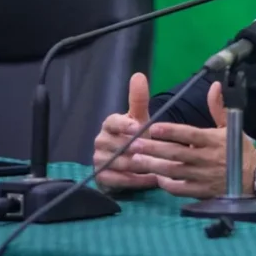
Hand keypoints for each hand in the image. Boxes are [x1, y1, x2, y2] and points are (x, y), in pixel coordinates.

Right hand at [93, 72, 158, 191]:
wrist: (130, 161)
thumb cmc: (137, 135)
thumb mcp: (140, 117)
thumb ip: (139, 99)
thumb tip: (138, 75)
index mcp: (110, 124)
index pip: (113, 122)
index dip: (125, 124)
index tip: (138, 126)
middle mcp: (101, 141)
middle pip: (116, 144)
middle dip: (135, 147)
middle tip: (150, 149)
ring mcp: (99, 159)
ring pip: (118, 162)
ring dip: (137, 164)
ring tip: (156, 166)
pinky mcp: (102, 176)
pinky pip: (117, 179)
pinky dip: (134, 180)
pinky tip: (151, 179)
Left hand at [127, 81, 255, 198]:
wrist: (253, 177)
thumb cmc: (238, 149)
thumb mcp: (230, 126)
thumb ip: (218, 107)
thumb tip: (215, 85)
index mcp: (214, 140)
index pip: (190, 134)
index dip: (171, 131)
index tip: (153, 127)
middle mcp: (207, 158)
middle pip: (177, 153)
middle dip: (154, 148)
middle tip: (133, 143)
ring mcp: (203, 177)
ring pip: (174, 171)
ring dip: (154, 165)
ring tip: (136, 159)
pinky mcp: (201, 192)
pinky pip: (180, 189)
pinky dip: (167, 184)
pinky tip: (156, 177)